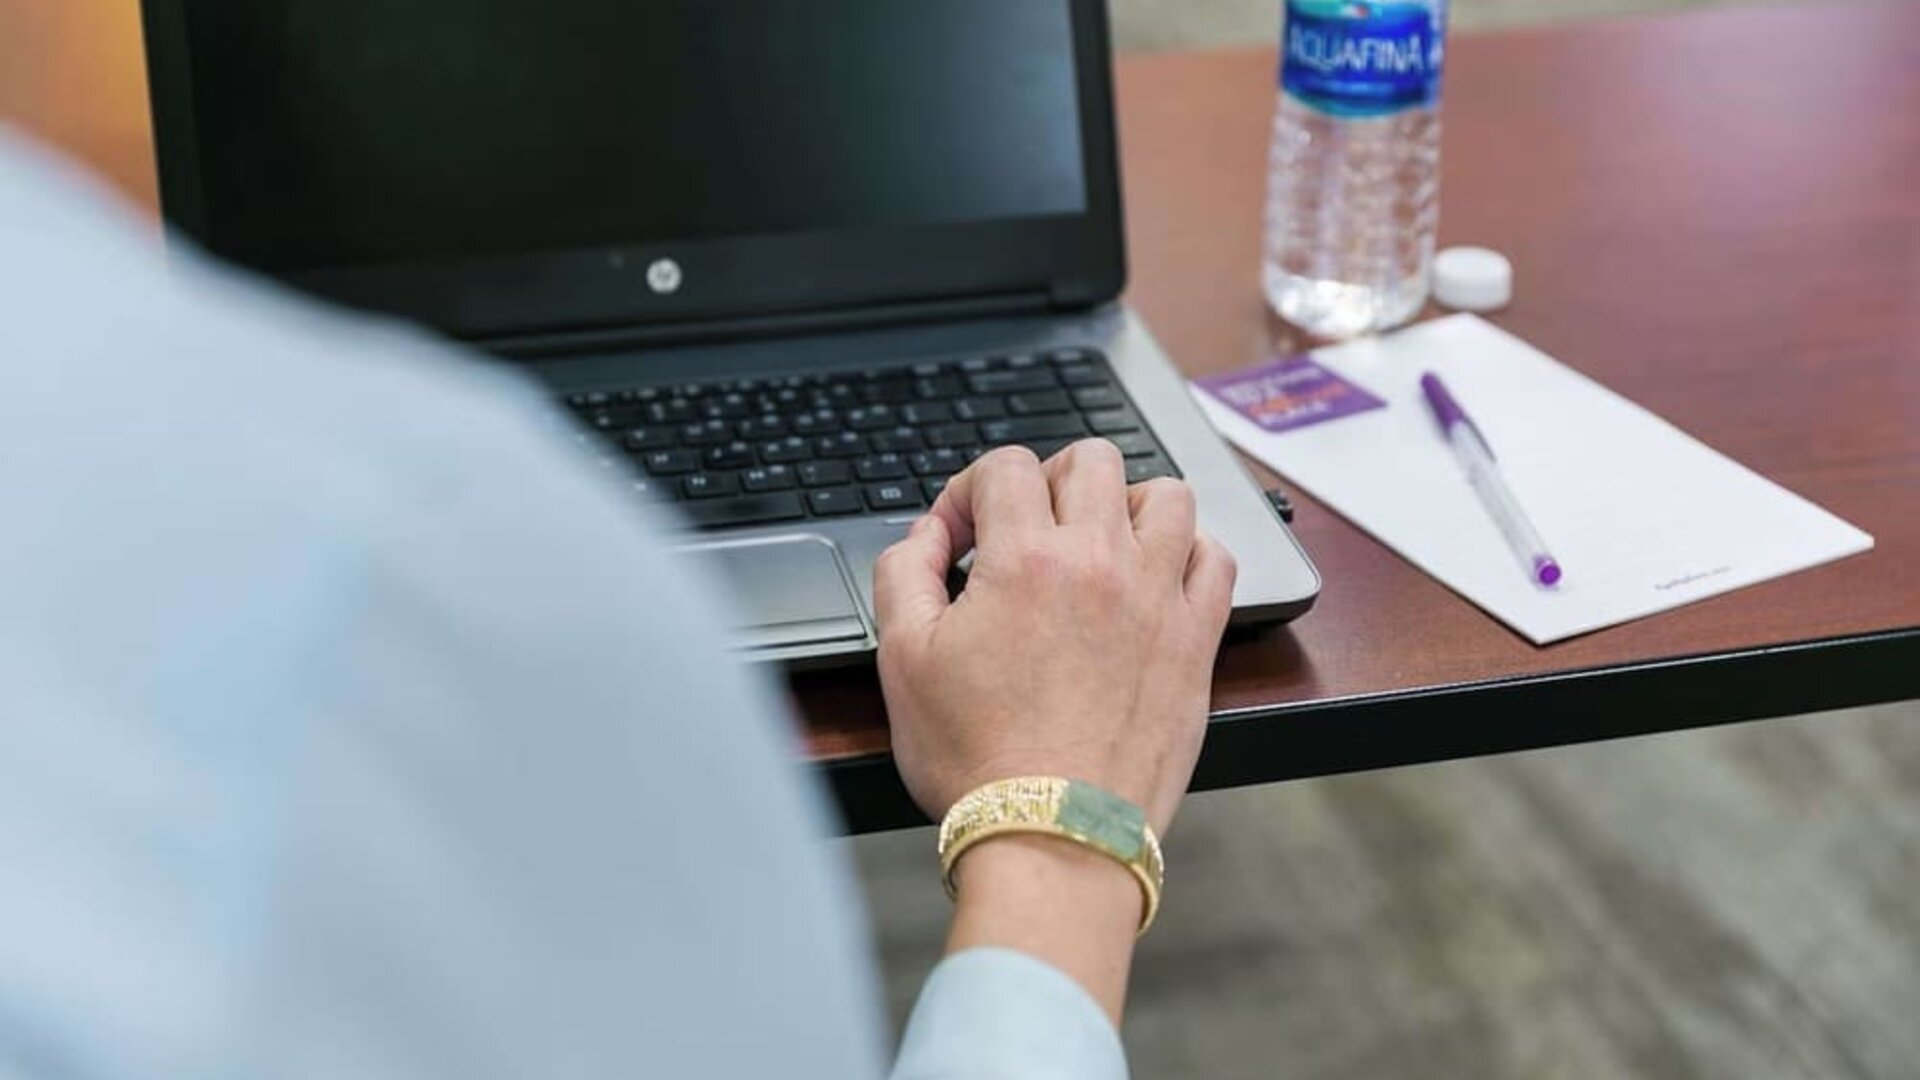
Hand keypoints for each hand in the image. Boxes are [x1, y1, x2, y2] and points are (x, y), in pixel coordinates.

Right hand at [872, 440, 1236, 834]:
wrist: (1052, 836)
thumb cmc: (976, 759)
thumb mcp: (901, 660)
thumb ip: (904, 574)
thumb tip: (927, 535)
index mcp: (1026, 560)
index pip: (1006, 467)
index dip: (972, 490)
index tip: (964, 535)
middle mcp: (1102, 563)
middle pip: (1092, 460)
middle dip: (1050, 479)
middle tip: (1028, 527)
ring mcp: (1159, 599)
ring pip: (1167, 496)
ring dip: (1128, 504)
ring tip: (1099, 542)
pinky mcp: (1197, 642)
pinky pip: (1217, 560)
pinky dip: (1190, 553)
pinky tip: (1158, 578)